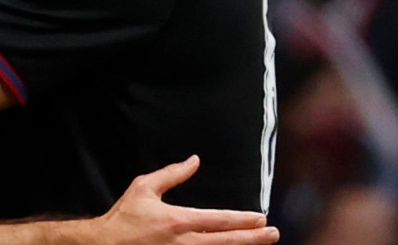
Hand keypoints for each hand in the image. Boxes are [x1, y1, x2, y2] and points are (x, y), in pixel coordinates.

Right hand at [94, 156, 279, 244]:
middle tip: (273, 233)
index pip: (219, 220)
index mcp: (178, 221)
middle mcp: (184, 243)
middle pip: (227, 242)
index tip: (261, 217)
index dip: (243, 219)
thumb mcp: (143, 188)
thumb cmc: (124, 216)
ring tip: (262, 244)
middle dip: (253, 238)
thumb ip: (172, 174)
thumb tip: (194, 160)